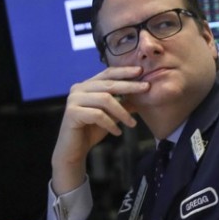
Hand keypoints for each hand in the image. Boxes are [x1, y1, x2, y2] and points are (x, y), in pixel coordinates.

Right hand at [51, 65, 148, 193]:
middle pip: (108, 84)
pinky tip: (117, 132)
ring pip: (105, 99)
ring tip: (133, 124)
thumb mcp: (112, 115)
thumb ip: (124, 104)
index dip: (124, 71)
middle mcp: (78, 89)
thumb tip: (143, 94)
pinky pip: (97, 115)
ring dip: (122, 112)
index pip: (107, 73)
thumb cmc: (92, 130)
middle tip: (146, 87)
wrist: (74, 150)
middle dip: (129, 86)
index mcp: (87, 85)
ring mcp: (73, 100)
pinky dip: (110, 123)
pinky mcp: (72, 113)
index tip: (140, 70)